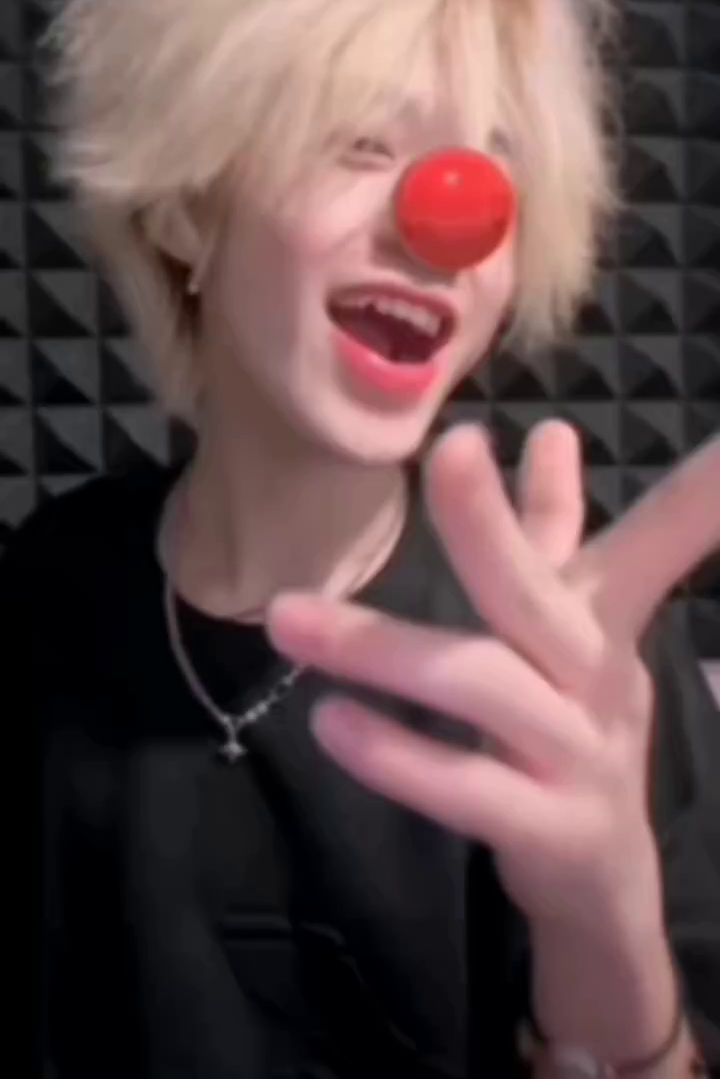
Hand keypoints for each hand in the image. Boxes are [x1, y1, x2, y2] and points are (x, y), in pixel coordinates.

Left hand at [265, 423, 719, 932]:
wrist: (601, 884)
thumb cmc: (572, 728)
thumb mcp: (573, 631)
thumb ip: (552, 534)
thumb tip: (551, 430)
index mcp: (607, 620)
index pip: (660, 535)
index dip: (704, 491)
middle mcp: (601, 679)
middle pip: (539, 593)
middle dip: (491, 524)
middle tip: (450, 451)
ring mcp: (580, 758)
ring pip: (484, 688)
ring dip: (384, 649)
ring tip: (289, 618)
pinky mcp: (547, 833)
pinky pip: (468, 790)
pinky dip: (399, 756)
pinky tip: (331, 722)